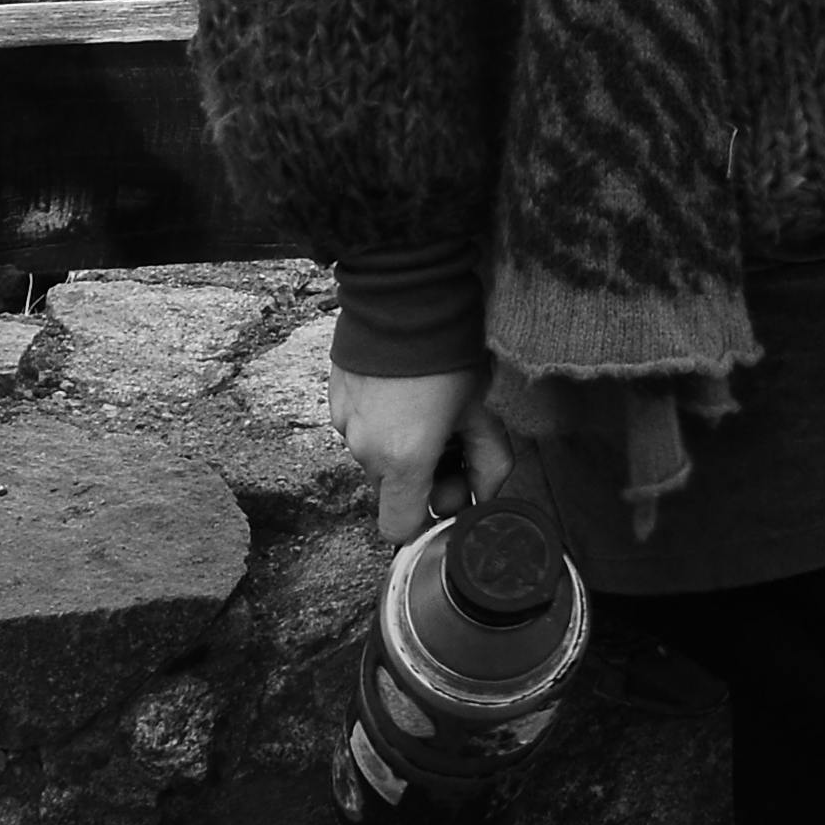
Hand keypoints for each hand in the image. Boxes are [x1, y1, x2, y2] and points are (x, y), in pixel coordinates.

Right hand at [328, 362, 505, 543]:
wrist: (404, 295)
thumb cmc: (449, 354)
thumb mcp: (482, 409)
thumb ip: (489, 463)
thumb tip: (482, 496)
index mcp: (404, 462)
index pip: (398, 528)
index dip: (426, 514)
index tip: (447, 482)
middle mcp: (366, 451)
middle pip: (392, 488)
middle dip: (419, 472)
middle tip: (447, 432)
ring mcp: (345, 424)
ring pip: (373, 455)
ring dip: (396, 443)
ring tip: (423, 401)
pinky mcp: (334, 399)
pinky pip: (357, 425)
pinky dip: (378, 418)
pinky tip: (401, 387)